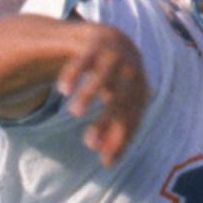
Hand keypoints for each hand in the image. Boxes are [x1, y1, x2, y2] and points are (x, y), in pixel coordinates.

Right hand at [54, 23, 147, 165]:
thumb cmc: (113, 81)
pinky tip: (63, 91)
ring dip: (89, 95)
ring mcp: (113, 54)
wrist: (107, 37)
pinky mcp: (94, 42)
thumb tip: (108, 164)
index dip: (120, 139)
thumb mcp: (115, 103)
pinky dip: (73, 73)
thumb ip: (112, 130)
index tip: (104, 161)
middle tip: (88, 144)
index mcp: (140, 89)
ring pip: (103, 76)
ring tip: (74, 113)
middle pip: (120, 99)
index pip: (133, 117)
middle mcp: (131, 70)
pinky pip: (84, 59)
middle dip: (105, 123)